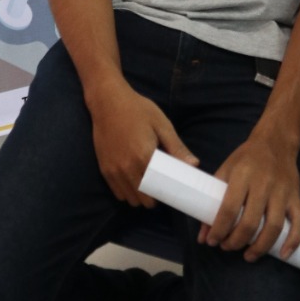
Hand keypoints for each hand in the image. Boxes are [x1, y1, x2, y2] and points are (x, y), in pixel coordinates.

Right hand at [88, 81, 197, 206]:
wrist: (107, 101)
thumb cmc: (138, 109)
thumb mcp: (161, 124)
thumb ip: (177, 147)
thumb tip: (194, 164)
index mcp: (144, 157)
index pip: (158, 189)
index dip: (166, 194)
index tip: (172, 190)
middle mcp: (127, 168)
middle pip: (144, 199)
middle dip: (154, 197)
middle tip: (161, 186)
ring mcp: (114, 171)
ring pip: (130, 199)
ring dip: (140, 197)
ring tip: (147, 184)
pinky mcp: (104, 169)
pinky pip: (117, 193)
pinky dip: (127, 192)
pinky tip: (133, 181)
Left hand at [198, 134, 299, 262]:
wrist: (276, 141)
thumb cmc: (246, 158)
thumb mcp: (226, 170)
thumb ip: (213, 200)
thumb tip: (203, 236)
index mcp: (242, 174)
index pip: (229, 209)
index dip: (219, 229)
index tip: (212, 241)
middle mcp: (264, 183)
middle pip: (250, 222)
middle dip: (236, 241)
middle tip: (228, 247)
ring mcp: (282, 191)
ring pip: (274, 227)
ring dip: (260, 247)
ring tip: (248, 256)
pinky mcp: (296, 197)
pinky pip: (299, 222)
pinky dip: (293, 241)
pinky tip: (283, 254)